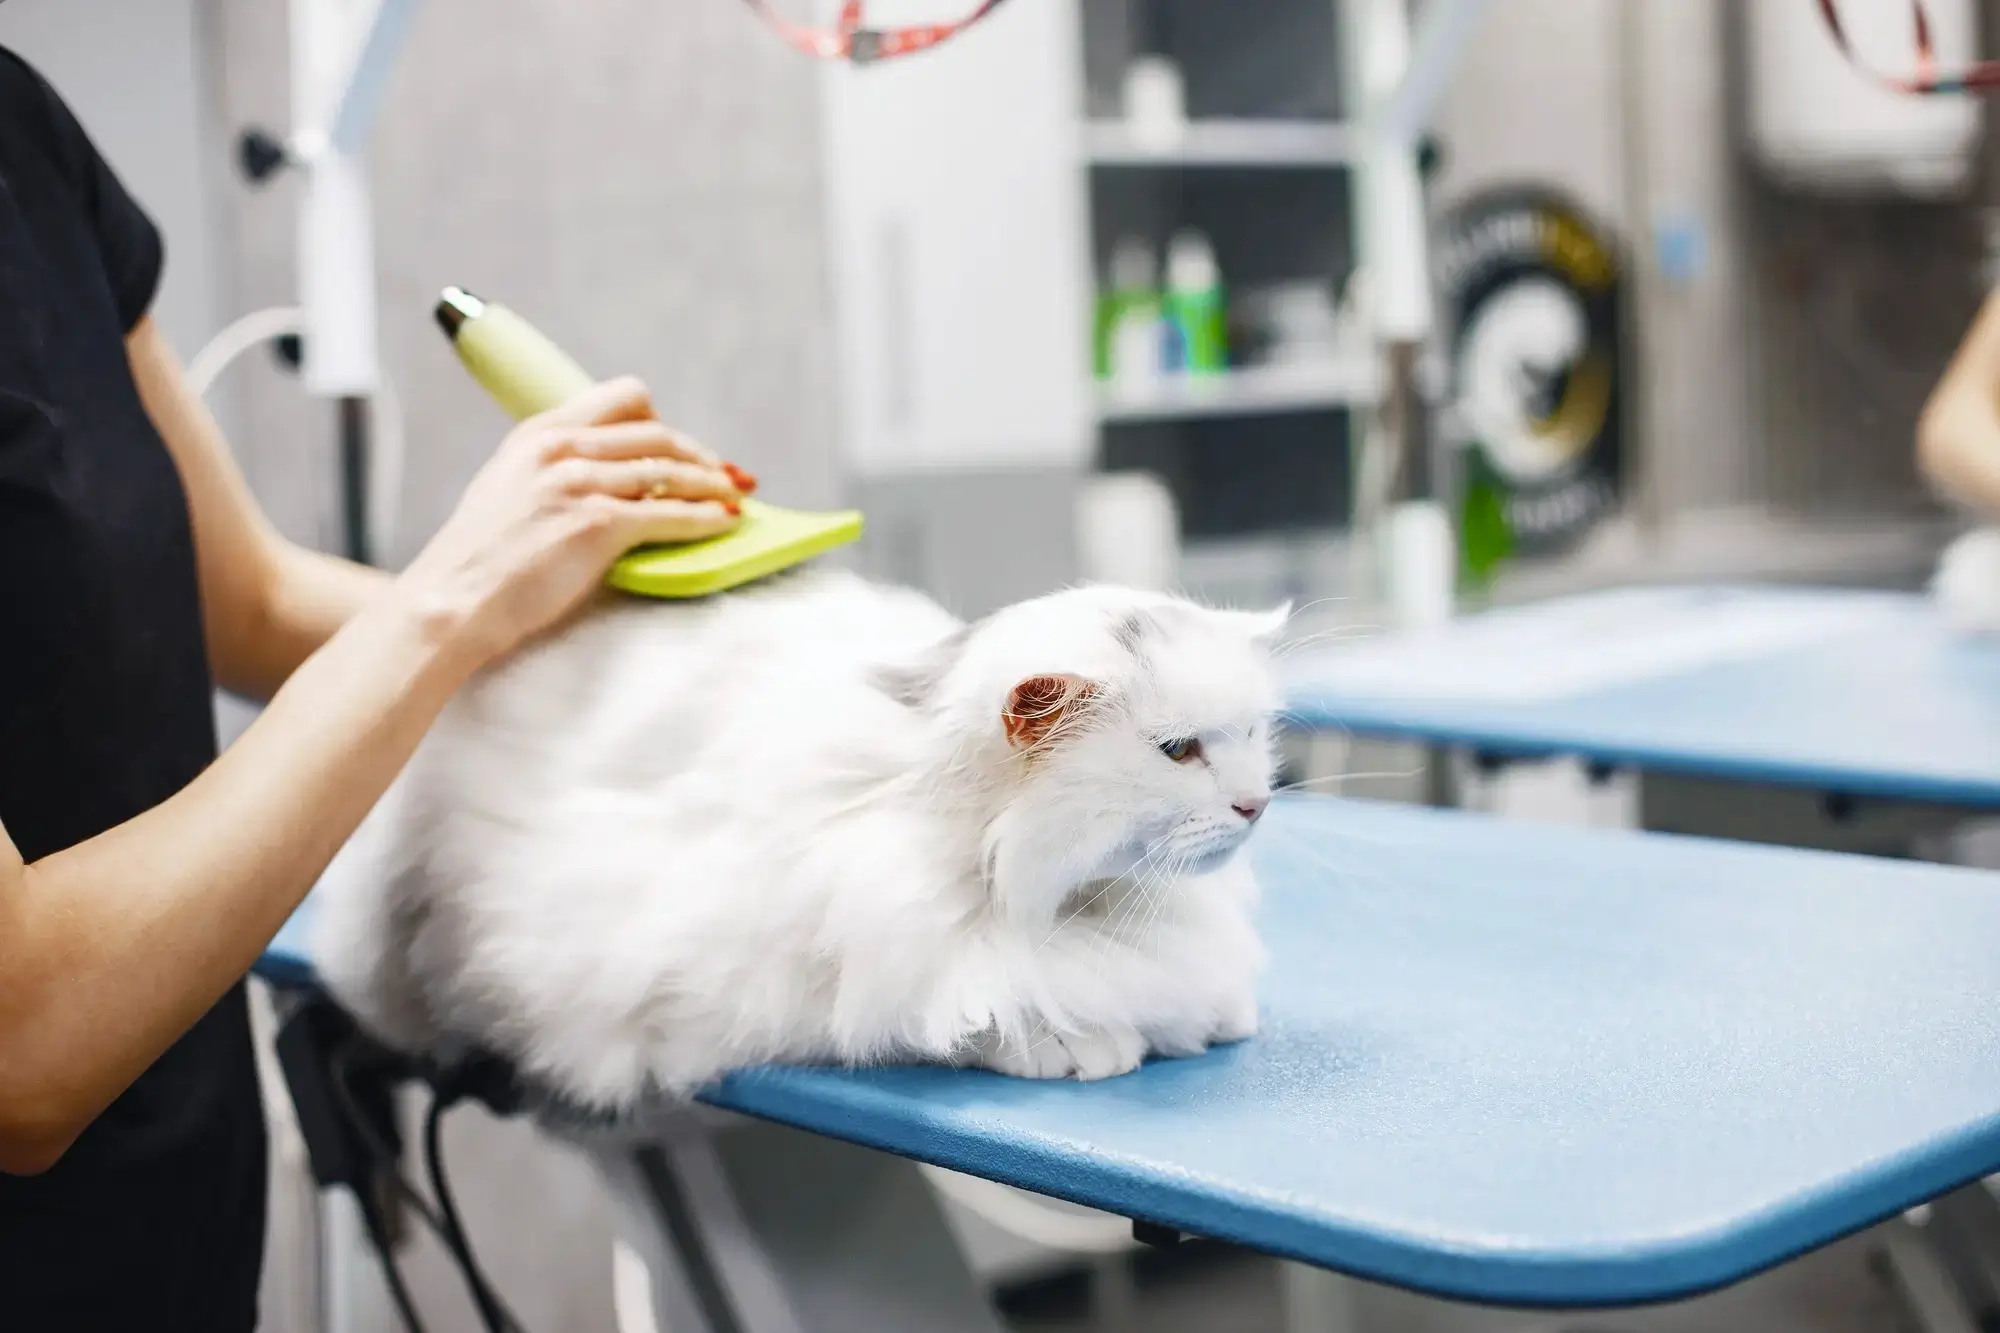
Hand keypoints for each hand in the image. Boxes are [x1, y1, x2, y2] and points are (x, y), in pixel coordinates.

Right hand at [395, 377, 745, 666]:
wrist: (451, 601)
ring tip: (736, 497)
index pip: (623, 398)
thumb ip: (554, 472)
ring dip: (713, 484)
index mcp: (538, 432)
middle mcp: (560, 447)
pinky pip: (670, 514)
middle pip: (657, 433)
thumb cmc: (478, 563)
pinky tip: (724, 523)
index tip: (683, 444)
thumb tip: (611, 481)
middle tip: (726, 474)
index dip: (663, 420)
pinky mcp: (596, 524)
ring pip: (670, 470)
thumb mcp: (508, 490)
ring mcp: (579, 483)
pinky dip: (705, 518)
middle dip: (700, 454)